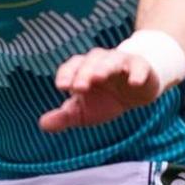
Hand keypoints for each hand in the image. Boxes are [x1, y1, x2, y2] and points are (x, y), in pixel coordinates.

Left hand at [39, 47, 163, 131]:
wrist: (138, 91)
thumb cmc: (106, 99)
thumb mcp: (85, 112)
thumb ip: (65, 117)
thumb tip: (43, 124)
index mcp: (84, 69)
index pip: (72, 67)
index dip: (66, 74)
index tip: (62, 86)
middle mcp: (101, 62)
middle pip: (90, 61)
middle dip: (84, 72)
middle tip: (79, 86)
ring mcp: (121, 62)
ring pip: (112, 60)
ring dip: (104, 67)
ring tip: (99, 77)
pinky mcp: (141, 67)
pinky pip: (139, 67)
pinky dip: (136, 73)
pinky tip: (133, 83)